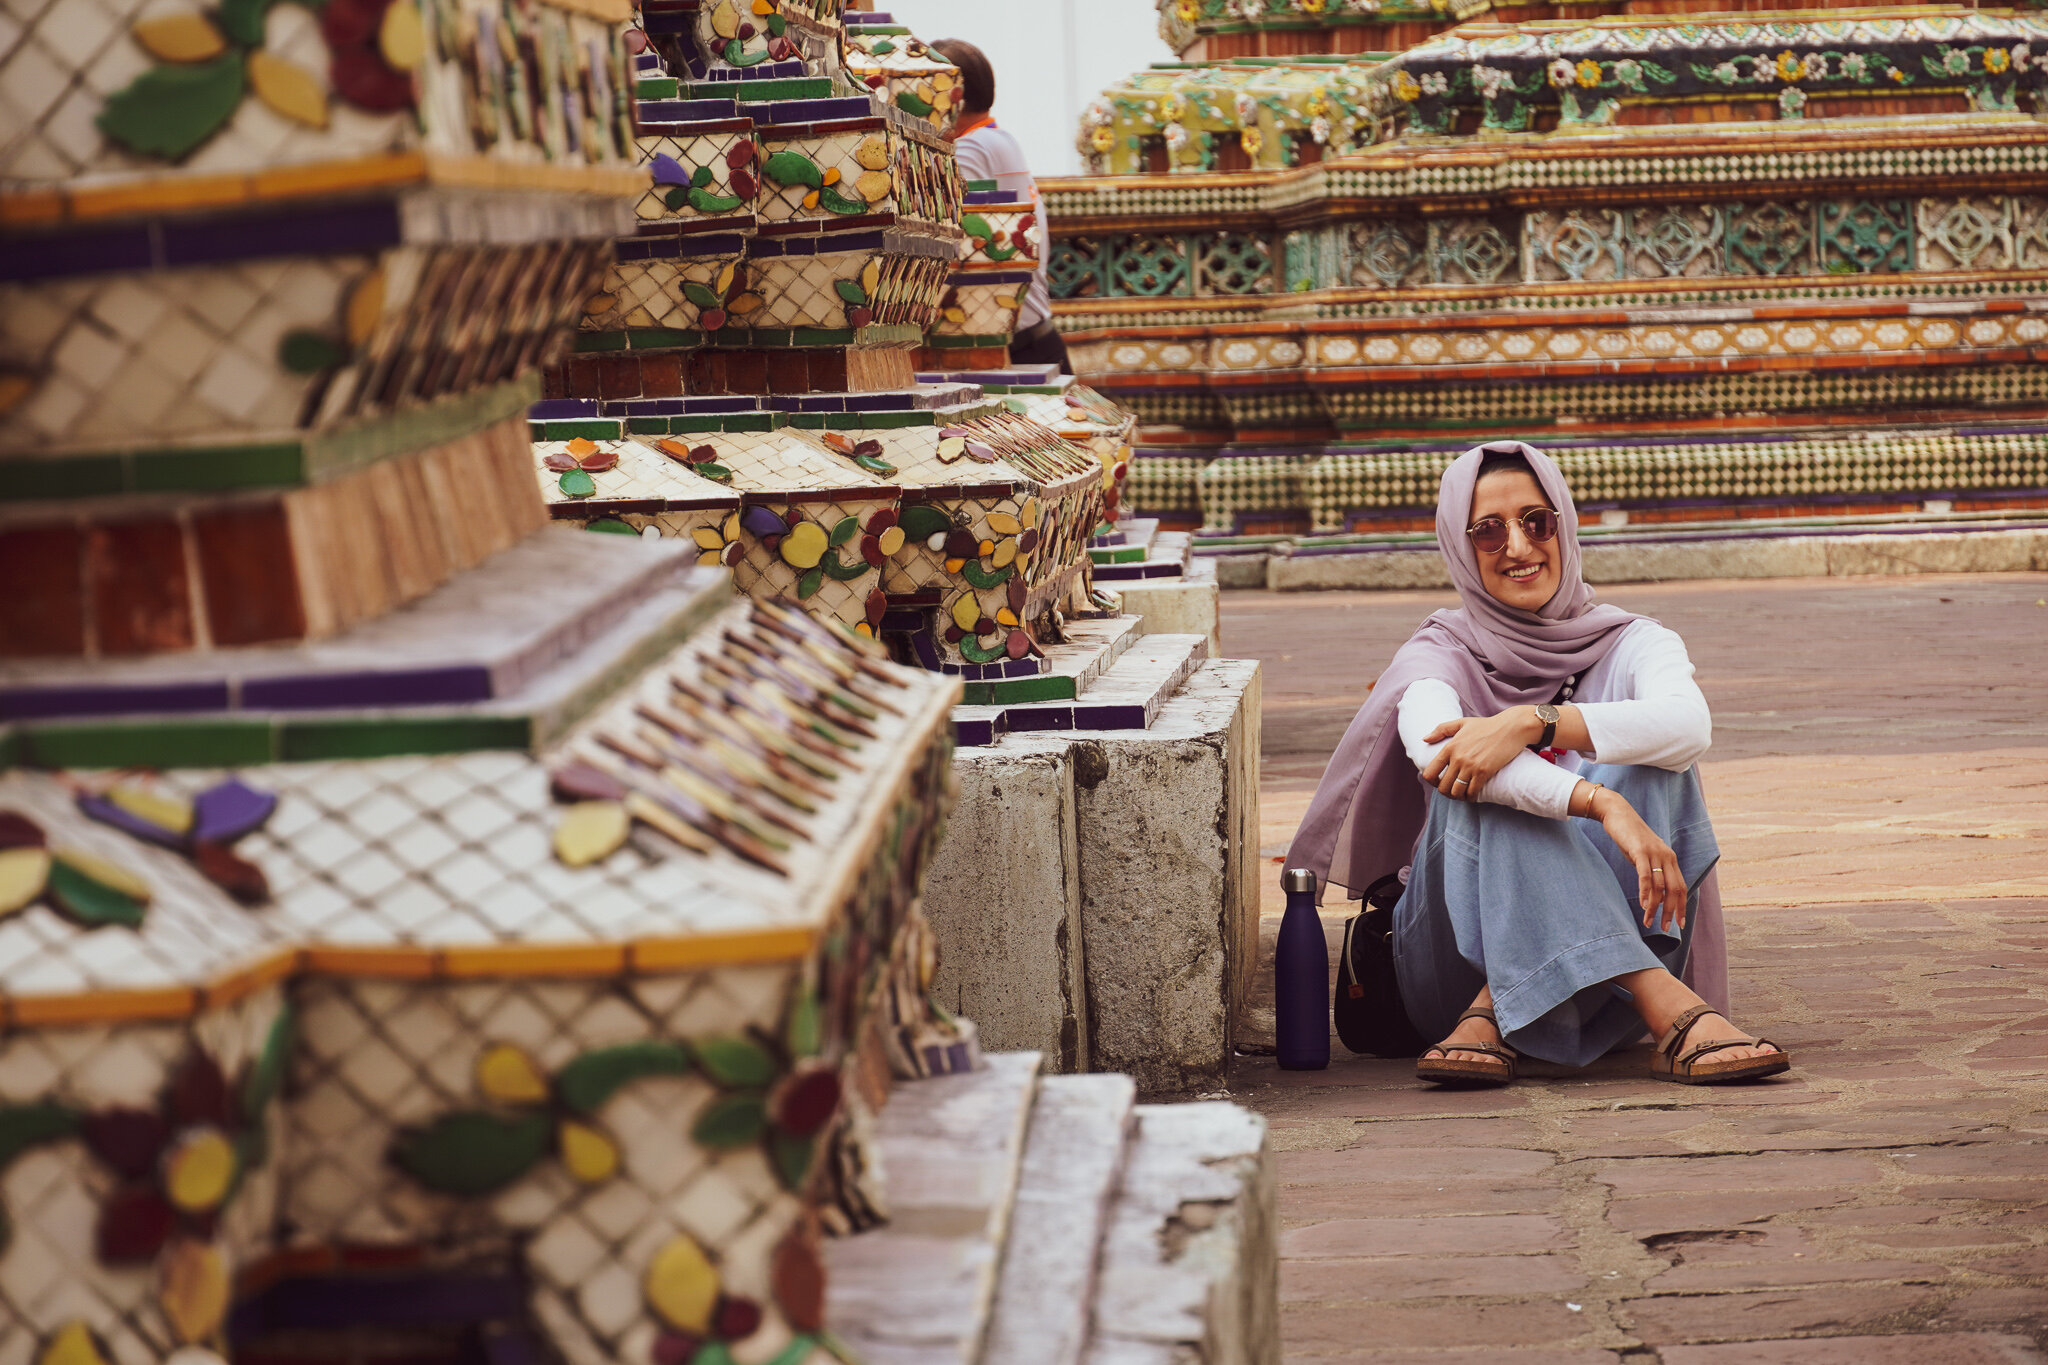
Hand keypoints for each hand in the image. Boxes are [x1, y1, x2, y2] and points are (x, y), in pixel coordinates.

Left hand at [1420, 709, 1539, 801]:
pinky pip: (1472, 792)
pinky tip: (1473, 794)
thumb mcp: (1462, 723)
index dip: (1432, 782)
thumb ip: (1441, 729)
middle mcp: (1458, 758)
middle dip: (1446, 792)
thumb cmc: (1487, 725)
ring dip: (1458, 796)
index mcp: (1450, 747)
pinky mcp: (1484, 772)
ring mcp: (1471, 766)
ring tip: (1463, 794)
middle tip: (1452, 791)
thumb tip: (1425, 739)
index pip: (1430, 772)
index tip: (1439, 782)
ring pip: (1456, 792)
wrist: (1511, 728)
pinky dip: (1471, 797)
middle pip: (1443, 786)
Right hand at [1592, 790, 1686, 932]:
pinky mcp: (1640, 851)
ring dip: (1655, 907)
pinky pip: (1646, 876)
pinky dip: (1646, 892)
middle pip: (1675, 889)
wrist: (1617, 813)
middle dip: (1671, 911)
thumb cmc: (1629, 836)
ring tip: (1648, 922)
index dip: (1681, 906)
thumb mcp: (1644, 855)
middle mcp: (1666, 856)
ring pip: (1660, 886)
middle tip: (1665, 928)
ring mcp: (1654, 853)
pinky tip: (1644, 905)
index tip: (1679, 923)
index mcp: (1670, 858)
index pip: (1681, 887)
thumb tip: (1653, 889)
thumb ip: (1651, 869)